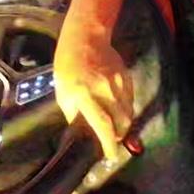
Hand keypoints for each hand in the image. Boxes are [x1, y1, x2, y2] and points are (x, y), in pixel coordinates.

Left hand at [52, 24, 133, 161]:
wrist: (85, 38)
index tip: (111, 155)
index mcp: (84, 95)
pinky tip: (116, 111)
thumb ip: (74, 114)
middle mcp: (104, 91)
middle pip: (121, 123)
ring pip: (128, 114)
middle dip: (118, 137)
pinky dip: (125, 111)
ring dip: (122, 126)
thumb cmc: (68, 66)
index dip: (108, 144)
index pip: (102, 124)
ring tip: (113, 129)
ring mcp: (118, 84)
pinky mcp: (126, 79)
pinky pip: (130, 102)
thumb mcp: (63, 93)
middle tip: (111, 142)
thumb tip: (84, 133)